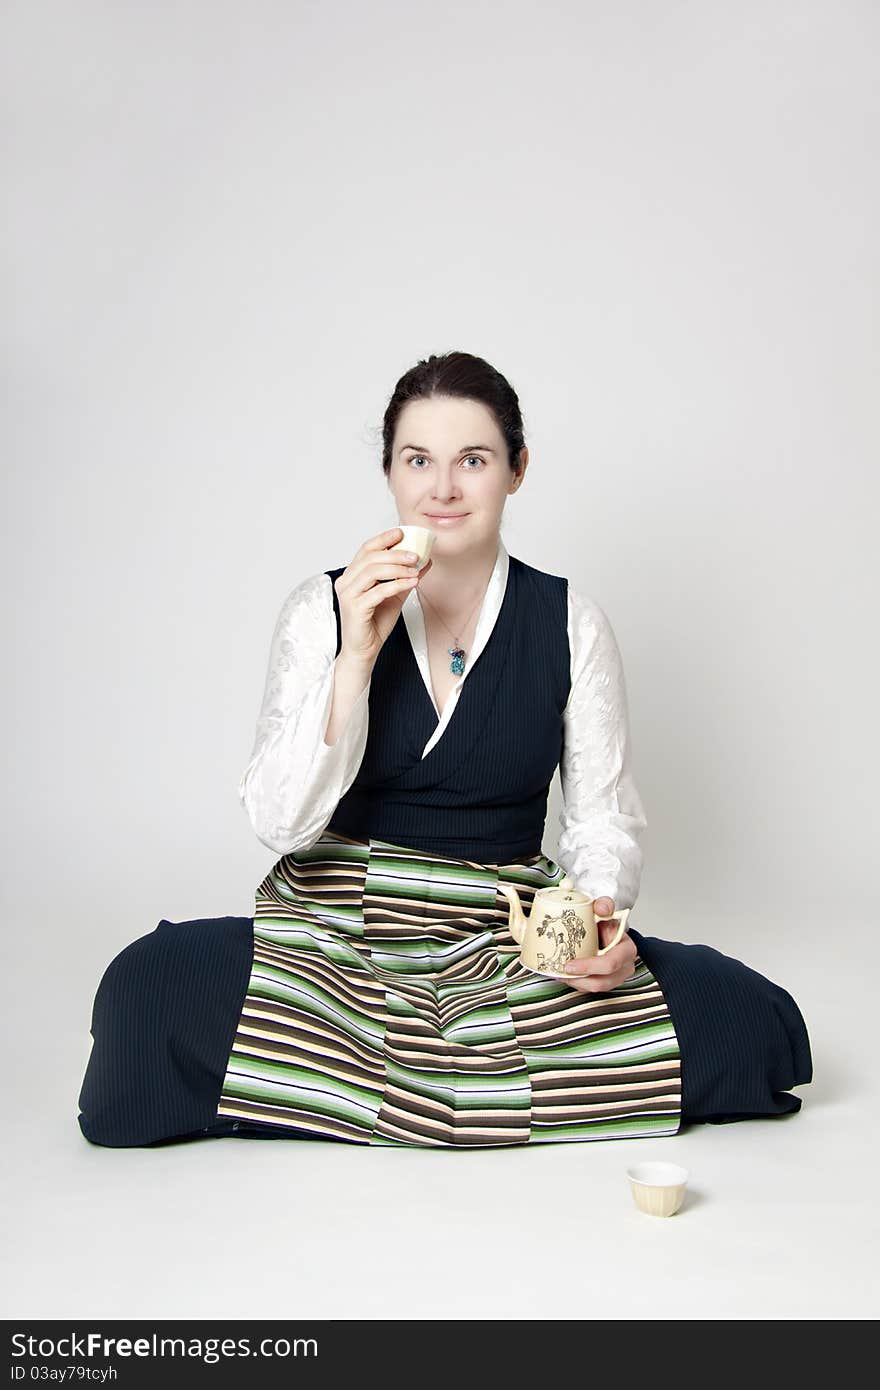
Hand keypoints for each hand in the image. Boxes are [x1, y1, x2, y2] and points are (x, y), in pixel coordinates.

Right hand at [334, 527, 432, 667]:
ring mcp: (348, 595)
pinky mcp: (355, 608)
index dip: (383, 539)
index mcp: (352, 576)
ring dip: (397, 568)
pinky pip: (378, 591)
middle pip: (370, 558)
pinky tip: (411, 583)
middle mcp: (346, 582)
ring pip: (372, 571)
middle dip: (395, 553)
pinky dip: (397, 584)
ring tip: (415, 570)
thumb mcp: (395, 595)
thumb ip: (406, 577)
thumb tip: (425, 561)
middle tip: (416, 554)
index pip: (366, 550)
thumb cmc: (374, 623)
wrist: (364, 650)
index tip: (402, 533)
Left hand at [553, 898, 636, 993]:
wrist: (607, 930)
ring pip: (594, 987)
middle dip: (579, 979)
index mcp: (627, 950)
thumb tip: (602, 908)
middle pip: (602, 982)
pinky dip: (576, 983)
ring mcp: (616, 977)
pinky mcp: (606, 981)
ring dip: (575, 982)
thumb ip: (604, 905)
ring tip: (559, 973)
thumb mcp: (604, 911)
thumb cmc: (607, 923)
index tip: (570, 964)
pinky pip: (590, 987)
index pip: (611, 964)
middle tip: (561, 970)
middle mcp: (624, 967)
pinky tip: (564, 974)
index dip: (589, 966)